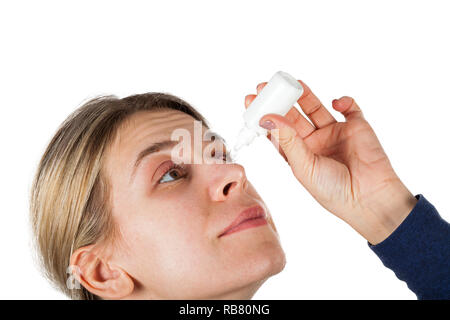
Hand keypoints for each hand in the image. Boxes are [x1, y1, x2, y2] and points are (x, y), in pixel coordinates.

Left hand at [245, 80, 417, 244]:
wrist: (370, 198)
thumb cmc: (333, 191)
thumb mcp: (304, 167)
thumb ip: (287, 140)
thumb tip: (268, 117)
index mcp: (298, 155)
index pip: (277, 132)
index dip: (265, 116)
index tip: (251, 100)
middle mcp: (314, 142)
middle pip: (293, 116)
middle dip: (279, 101)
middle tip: (265, 87)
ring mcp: (334, 133)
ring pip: (315, 109)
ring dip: (304, 95)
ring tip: (293, 84)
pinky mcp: (355, 126)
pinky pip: (349, 107)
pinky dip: (343, 101)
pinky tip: (336, 103)